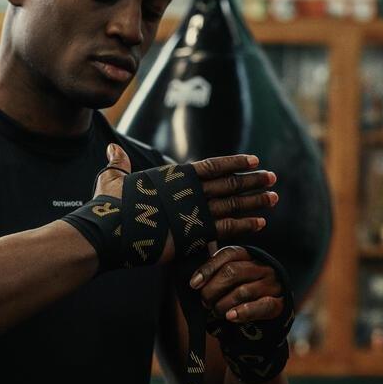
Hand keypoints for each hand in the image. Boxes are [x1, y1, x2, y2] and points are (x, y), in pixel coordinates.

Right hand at [94, 144, 278, 261]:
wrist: (108, 232)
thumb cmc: (108, 206)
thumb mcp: (112, 179)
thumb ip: (118, 164)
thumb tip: (112, 149)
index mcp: (174, 175)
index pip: (212, 165)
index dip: (235, 162)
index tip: (253, 160)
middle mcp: (189, 190)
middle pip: (229, 182)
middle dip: (253, 180)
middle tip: (272, 177)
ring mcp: (194, 211)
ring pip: (233, 203)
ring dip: (255, 200)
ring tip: (274, 197)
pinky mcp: (195, 234)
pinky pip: (227, 228)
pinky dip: (245, 225)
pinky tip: (261, 223)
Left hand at [187, 245, 285, 322]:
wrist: (265, 318)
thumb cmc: (238, 295)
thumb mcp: (228, 280)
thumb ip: (215, 274)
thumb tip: (194, 281)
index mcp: (248, 256)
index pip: (227, 255)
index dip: (208, 269)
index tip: (194, 284)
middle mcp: (262, 267)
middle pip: (232, 272)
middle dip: (213, 289)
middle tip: (205, 302)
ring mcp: (272, 285)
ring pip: (243, 291)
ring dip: (224, 304)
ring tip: (216, 312)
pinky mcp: (280, 304)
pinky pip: (262, 306)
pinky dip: (243, 312)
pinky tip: (231, 317)